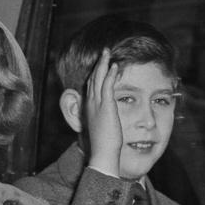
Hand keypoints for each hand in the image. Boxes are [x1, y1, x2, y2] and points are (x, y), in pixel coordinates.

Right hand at [85, 48, 122, 176]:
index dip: (96, 73)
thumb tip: (109, 119)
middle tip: (104, 52)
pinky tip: (115, 66)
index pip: (92, 86)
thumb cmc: (105, 144)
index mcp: (89, 108)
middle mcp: (91, 103)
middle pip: (93, 78)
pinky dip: (110, 74)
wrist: (103, 152)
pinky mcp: (106, 106)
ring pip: (98, 78)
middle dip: (98, 64)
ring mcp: (97, 104)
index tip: (102, 64)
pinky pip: (107, 85)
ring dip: (103, 64)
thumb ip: (104, 120)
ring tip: (107, 52)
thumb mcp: (103, 128)